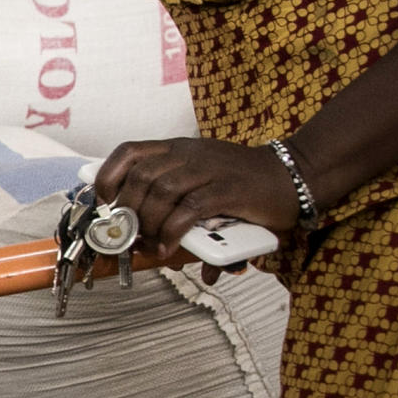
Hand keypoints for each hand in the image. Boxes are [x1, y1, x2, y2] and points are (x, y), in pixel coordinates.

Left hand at [89, 137, 301, 274]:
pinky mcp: (227, 190)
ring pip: (160, 193)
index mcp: (177, 149)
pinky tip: (169, 248)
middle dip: (128, 213)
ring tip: (151, 246)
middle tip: (131, 238)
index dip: (108, 178)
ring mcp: (208, 170)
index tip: (105, 206)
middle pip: (140, 178)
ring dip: (148, 225)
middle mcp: (188, 154)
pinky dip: (172, 232)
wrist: (292, 176)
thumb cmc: (244, 183)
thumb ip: (178, 207)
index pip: (129, 152)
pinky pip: (189, 210)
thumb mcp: (204, 183)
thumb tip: (164, 249)